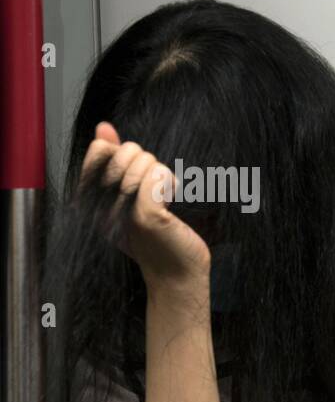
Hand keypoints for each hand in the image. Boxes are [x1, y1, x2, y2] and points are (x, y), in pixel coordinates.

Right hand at [81, 122, 210, 291]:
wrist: (176, 273)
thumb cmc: (157, 237)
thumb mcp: (130, 196)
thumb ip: (115, 161)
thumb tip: (104, 128)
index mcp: (91, 198)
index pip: (100, 149)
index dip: (125, 153)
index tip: (138, 177)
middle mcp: (99, 205)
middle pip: (126, 151)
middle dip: (149, 164)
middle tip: (156, 192)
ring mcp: (121, 210)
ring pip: (145, 162)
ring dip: (163, 176)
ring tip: (164, 200)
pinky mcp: (146, 216)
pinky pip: (157, 176)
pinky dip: (169, 182)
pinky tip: (171, 200)